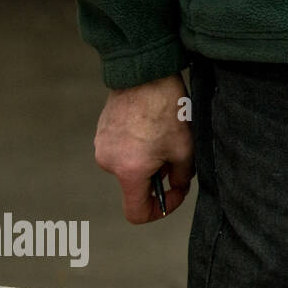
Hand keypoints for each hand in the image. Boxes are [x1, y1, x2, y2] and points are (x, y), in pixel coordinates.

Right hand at [94, 73, 193, 222]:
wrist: (144, 74)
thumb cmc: (166, 110)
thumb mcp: (185, 148)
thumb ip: (181, 177)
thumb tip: (177, 186)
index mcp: (129, 171)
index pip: (136, 212)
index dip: (159, 211)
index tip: (174, 194)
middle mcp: (108, 162)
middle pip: (135, 185)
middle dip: (158, 176)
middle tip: (175, 155)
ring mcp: (101, 146)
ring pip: (130, 165)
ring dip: (149, 159)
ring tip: (164, 134)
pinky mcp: (101, 132)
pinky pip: (123, 149)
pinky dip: (139, 146)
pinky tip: (151, 126)